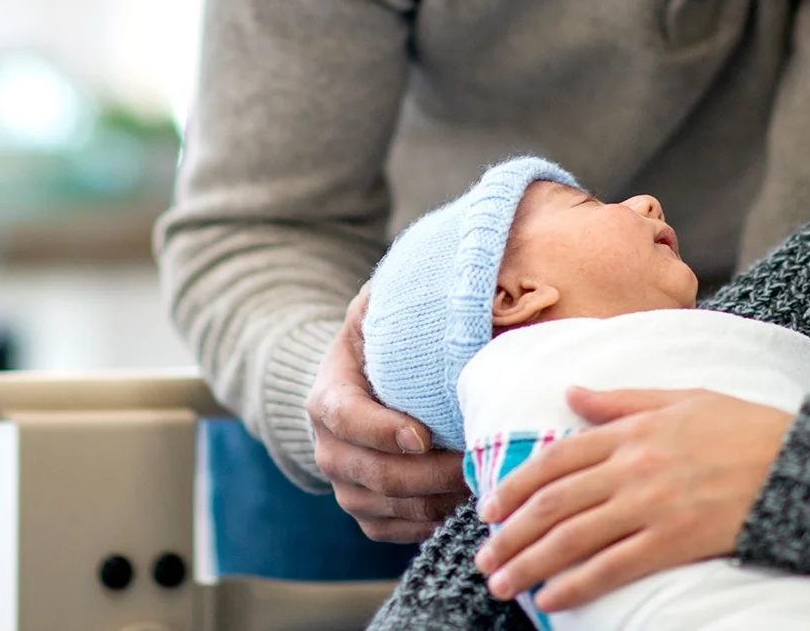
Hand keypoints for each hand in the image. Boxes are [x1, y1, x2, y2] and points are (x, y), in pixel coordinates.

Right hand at [306, 287, 468, 541]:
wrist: (357, 387)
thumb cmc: (380, 341)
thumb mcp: (380, 310)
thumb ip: (401, 296)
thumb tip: (453, 279)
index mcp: (327, 397)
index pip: (347, 419)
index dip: (382, 430)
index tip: (423, 434)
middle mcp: (328, 448)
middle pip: (375, 474)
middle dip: (431, 473)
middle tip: (478, 461)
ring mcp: (344, 486)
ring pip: (389, 508)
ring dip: (437, 501)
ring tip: (481, 482)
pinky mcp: (365, 512)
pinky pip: (394, 531)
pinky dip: (430, 523)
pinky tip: (465, 503)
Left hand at [474, 387, 790, 610]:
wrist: (799, 463)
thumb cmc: (743, 427)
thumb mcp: (679, 398)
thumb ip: (619, 400)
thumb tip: (571, 392)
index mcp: (630, 430)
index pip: (554, 459)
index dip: (514, 486)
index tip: (489, 509)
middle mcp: (631, 467)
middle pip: (553, 504)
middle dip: (510, 534)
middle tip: (485, 558)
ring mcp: (651, 506)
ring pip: (572, 538)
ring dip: (530, 565)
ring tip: (502, 585)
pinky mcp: (673, 541)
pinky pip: (612, 567)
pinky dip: (575, 586)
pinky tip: (550, 600)